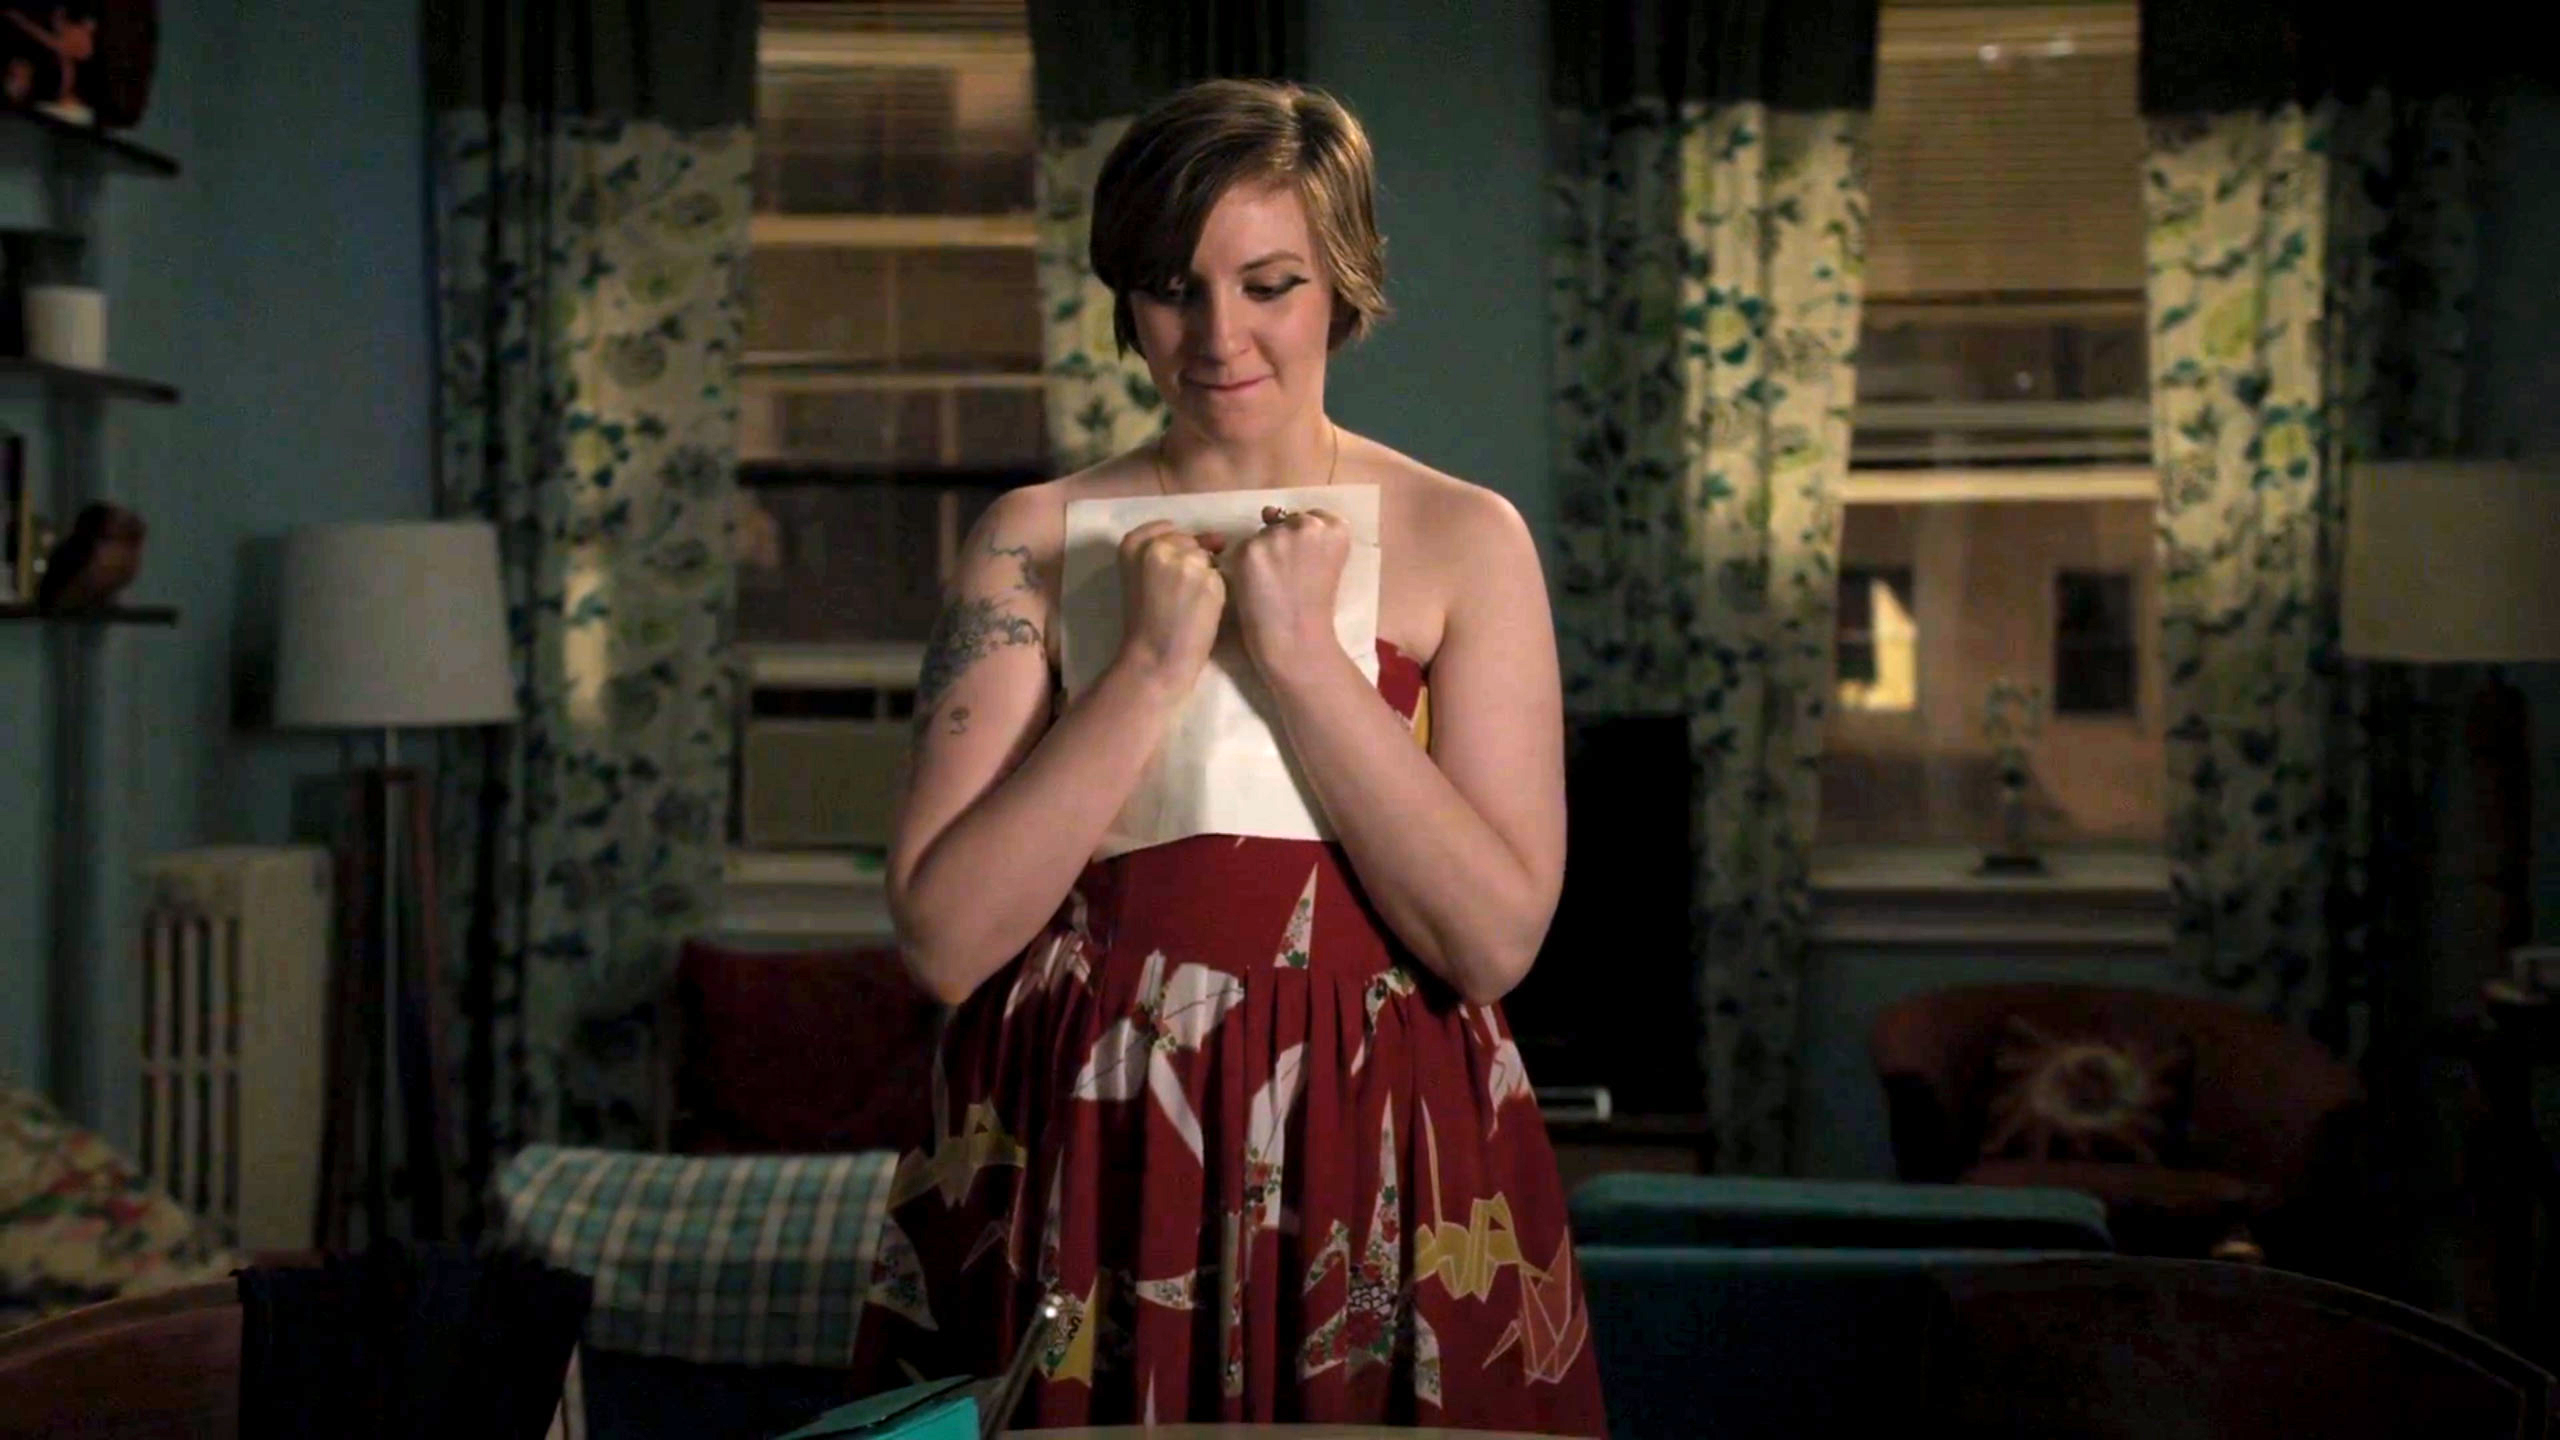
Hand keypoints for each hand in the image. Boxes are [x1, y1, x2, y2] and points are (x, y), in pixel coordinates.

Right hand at [1114, 520, 1227, 692]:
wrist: (1154, 658)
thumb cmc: (1146, 621)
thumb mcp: (1142, 576)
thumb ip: (1171, 551)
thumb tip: (1218, 540)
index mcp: (1133, 544)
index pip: (1165, 528)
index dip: (1172, 549)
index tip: (1165, 573)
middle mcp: (1158, 546)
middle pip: (1189, 541)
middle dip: (1190, 562)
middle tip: (1178, 594)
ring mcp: (1186, 561)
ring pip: (1208, 558)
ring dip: (1205, 577)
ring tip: (1188, 604)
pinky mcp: (1210, 579)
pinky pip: (1221, 577)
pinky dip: (1216, 592)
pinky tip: (1201, 611)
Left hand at [1221, 507, 1349, 682]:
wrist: (1297, 640)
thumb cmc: (1316, 607)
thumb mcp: (1327, 562)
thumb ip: (1306, 535)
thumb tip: (1268, 512)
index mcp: (1336, 528)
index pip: (1314, 517)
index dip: (1306, 542)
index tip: (1308, 566)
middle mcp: (1307, 524)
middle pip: (1287, 522)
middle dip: (1284, 543)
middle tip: (1289, 577)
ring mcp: (1277, 536)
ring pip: (1262, 534)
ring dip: (1264, 553)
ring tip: (1273, 584)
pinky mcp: (1250, 549)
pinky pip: (1243, 548)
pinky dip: (1246, 566)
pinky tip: (1258, 586)